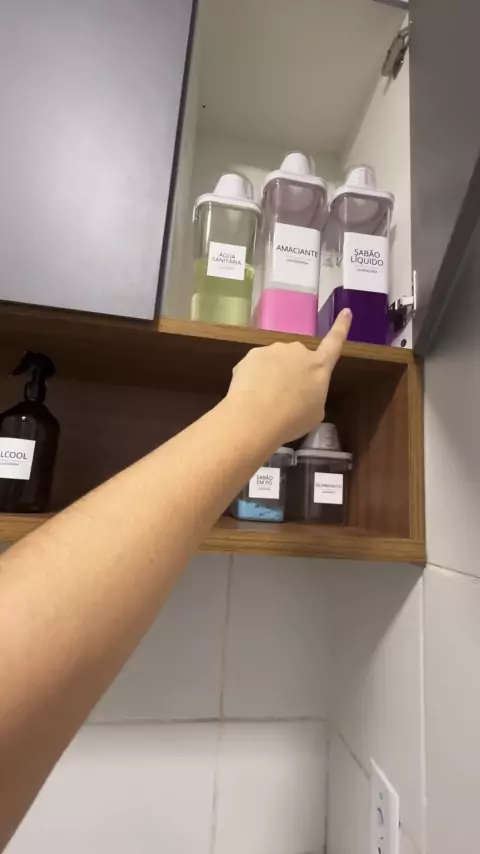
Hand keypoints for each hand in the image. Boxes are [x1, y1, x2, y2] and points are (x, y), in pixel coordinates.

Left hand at [227, 309, 351, 443]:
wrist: (256, 416)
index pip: (335, 342)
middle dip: (291, 372)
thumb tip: (302, 393)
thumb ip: (313, 395)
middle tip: (284, 397)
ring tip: (265, 400)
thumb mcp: (315, 412)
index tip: (346, 311)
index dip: (341, 327)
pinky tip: (250, 395)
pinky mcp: (252, 354)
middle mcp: (298, 351)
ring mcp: (274, 350)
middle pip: (297, 359)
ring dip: (271, 375)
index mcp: (320, 365)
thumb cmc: (292, 419)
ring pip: (275, 362)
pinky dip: (254, 378)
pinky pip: (256, 366)